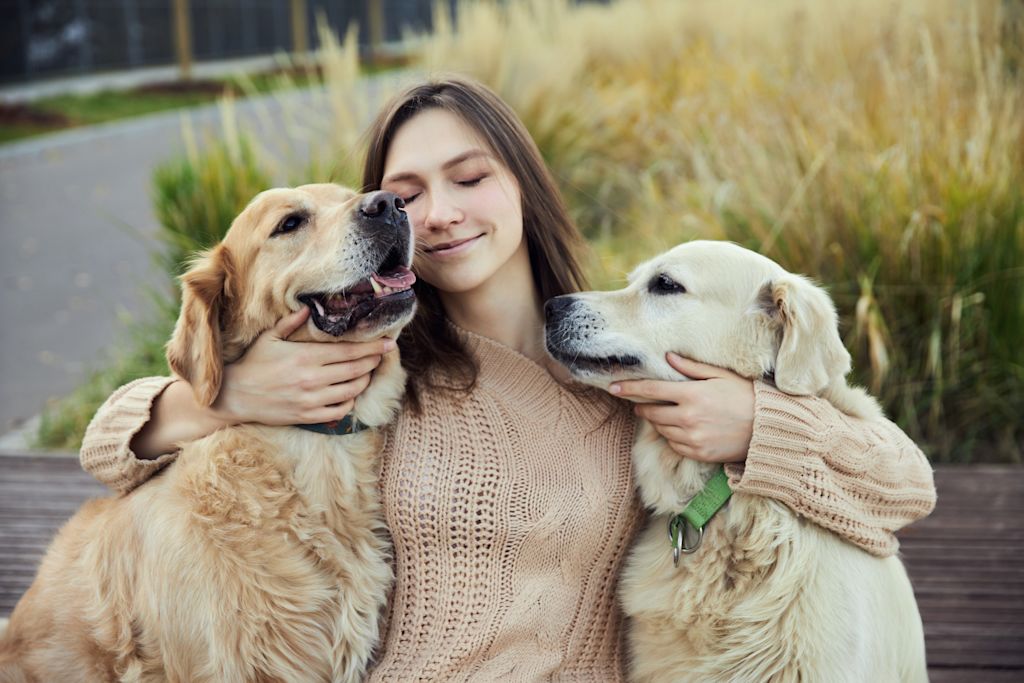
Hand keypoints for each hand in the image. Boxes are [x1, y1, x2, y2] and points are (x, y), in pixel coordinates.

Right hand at [213, 308, 394, 425]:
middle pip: (356, 370)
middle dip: (374, 362)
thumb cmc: (253, 363)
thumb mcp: (270, 338)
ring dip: (364, 381)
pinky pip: (339, 411)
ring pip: (351, 391)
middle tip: (383, 355)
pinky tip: (350, 394)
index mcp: (305, 357)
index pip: (349, 352)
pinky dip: (349, 402)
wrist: (235, 396)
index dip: (373, 348)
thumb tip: (310, 307)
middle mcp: (312, 379)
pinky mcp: (308, 416)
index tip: (389, 343)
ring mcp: (311, 400)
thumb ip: (291, 322)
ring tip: (368, 372)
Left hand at [609, 353, 754, 462]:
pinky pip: (674, 445)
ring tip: (669, 413)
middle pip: (651, 412)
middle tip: (642, 402)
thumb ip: (692, 368)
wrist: (769, 430)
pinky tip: (683, 428)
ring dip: (659, 421)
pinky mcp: (698, 454)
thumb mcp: (721, 376)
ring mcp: (692, 438)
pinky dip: (673, 436)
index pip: (652, 389)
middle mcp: (688, 418)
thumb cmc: (747, 397)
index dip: (629, 388)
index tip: (613, 387)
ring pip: (661, 429)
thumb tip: (668, 357)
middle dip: (643, 406)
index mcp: (693, 394)